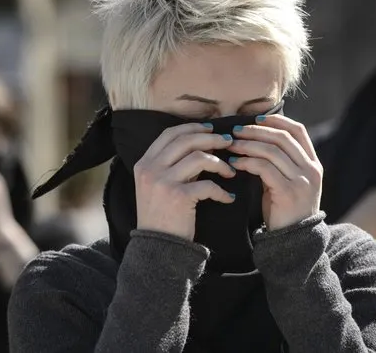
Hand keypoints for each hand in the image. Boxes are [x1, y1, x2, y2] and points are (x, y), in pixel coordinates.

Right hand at [134, 123, 235, 240]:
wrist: (157, 247)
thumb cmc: (162, 216)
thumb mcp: (158, 186)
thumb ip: (174, 165)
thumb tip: (202, 146)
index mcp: (145, 163)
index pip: (169, 134)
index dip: (192, 127)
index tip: (210, 129)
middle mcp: (151, 169)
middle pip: (186, 140)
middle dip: (211, 138)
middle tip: (228, 143)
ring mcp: (163, 182)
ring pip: (199, 157)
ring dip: (220, 163)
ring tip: (231, 172)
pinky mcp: (178, 197)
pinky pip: (208, 185)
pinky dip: (222, 191)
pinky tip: (228, 198)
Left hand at [228, 115, 321, 230]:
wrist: (293, 242)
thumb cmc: (284, 211)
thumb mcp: (287, 182)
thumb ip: (279, 163)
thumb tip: (256, 139)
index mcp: (313, 163)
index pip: (297, 130)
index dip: (276, 120)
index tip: (255, 119)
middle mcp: (311, 169)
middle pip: (283, 137)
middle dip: (256, 131)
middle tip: (235, 131)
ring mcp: (302, 181)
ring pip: (272, 151)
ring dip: (248, 145)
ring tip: (231, 145)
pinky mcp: (288, 193)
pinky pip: (265, 169)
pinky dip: (248, 162)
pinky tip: (235, 163)